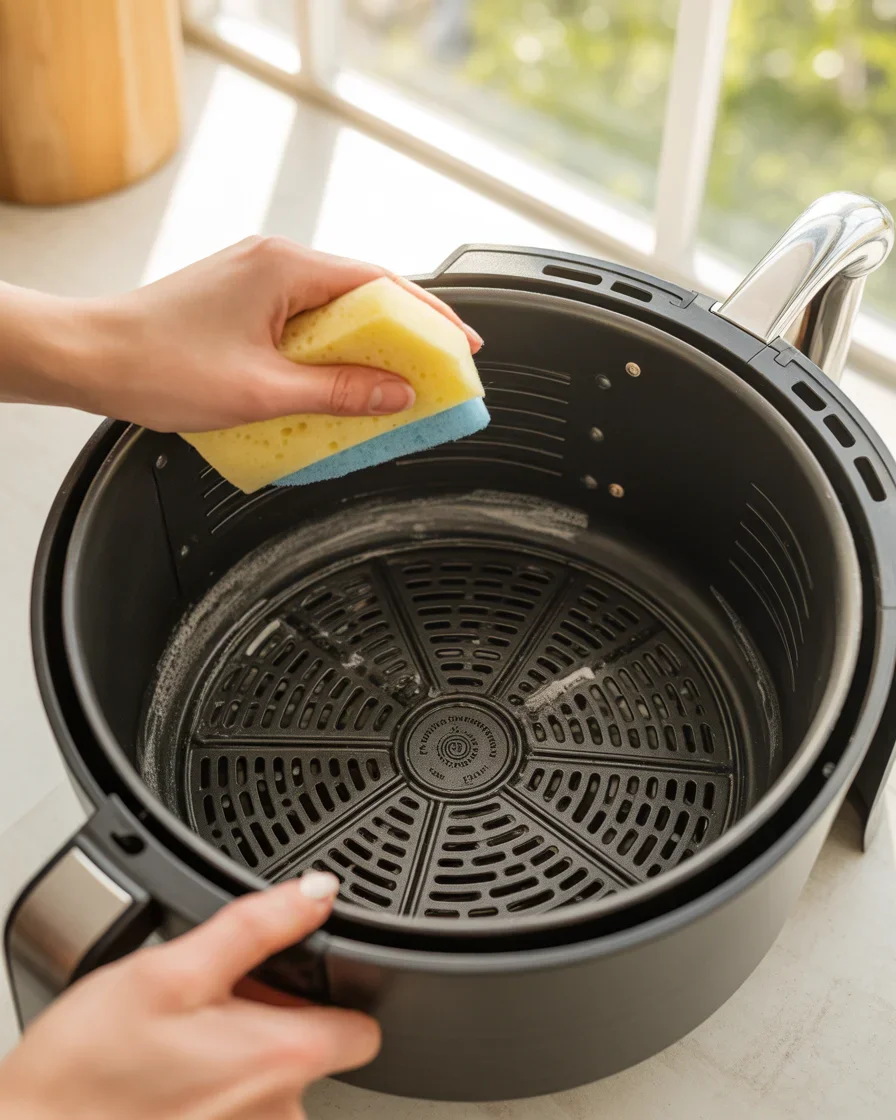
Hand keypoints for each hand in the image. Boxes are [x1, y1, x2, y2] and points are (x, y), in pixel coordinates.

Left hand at [0, 237, 482, 431]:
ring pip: (333, 313)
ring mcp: (256, 281)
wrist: (87, 358)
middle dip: (404, 336)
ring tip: (395, 387)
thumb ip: (338, 392)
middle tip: (437, 374)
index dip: (429, 318)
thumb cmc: (155, 364)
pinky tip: (338, 386)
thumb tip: (395, 393)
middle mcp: (273, 263)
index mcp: (285, 268)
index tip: (462, 346)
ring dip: (365, 348)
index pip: (381, 284)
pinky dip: (330, 353)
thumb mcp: (262, 391)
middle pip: (363, 295)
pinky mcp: (243, 304)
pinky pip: (304, 325)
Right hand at [0, 871, 379, 1119]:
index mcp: (280, 1060)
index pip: (364, 1029)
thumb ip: (255, 926)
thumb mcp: (170, 970)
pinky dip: (213, 1090)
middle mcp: (276, 1114)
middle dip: (273, 1018)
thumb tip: (316, 893)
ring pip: (269, 1083)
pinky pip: (236, 1113)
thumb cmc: (87, 1070)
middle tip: (211, 1003)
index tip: (304, 974)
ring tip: (180, 1040)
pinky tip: (169, 1075)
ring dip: (239, 1055)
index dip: (341, 992)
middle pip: (311, 1049)